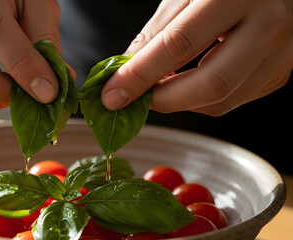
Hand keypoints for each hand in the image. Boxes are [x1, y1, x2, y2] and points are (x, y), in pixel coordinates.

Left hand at [102, 0, 292, 115]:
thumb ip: (158, 31)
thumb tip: (127, 70)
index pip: (180, 45)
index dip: (141, 75)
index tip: (113, 94)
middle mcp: (269, 26)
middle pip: (210, 84)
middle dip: (163, 100)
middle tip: (135, 100)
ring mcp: (282, 53)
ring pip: (223, 100)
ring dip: (181, 102)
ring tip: (158, 89)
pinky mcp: (283, 71)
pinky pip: (235, 98)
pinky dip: (202, 99)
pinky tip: (188, 85)